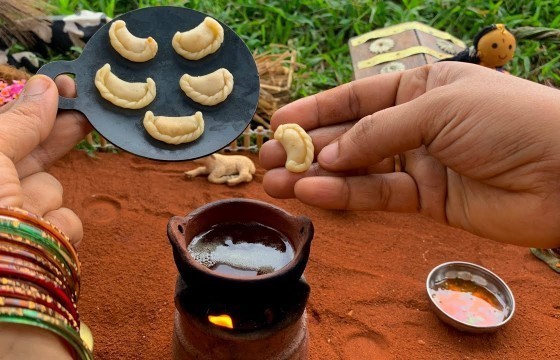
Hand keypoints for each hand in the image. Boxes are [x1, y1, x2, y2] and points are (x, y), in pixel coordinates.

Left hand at [0, 75, 89, 243]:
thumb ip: (17, 119)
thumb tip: (46, 84)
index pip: (8, 128)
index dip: (37, 107)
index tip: (68, 85)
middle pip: (36, 154)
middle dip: (59, 133)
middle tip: (90, 109)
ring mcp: (21, 221)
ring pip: (54, 189)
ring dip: (44, 196)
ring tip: (21, 213)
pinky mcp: (46, 249)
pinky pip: (67, 223)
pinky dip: (57, 227)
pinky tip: (41, 237)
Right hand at [260, 62, 559, 247]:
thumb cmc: (510, 120)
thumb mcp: (437, 108)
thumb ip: (378, 132)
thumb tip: (327, 153)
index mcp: (419, 87)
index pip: (355, 98)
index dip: (315, 109)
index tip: (279, 121)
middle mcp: (414, 124)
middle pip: (349, 136)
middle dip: (306, 147)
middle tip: (266, 160)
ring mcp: (419, 162)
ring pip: (356, 170)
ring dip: (317, 176)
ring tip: (277, 182)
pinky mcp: (426, 199)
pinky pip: (378, 195)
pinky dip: (346, 195)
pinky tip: (315, 192)